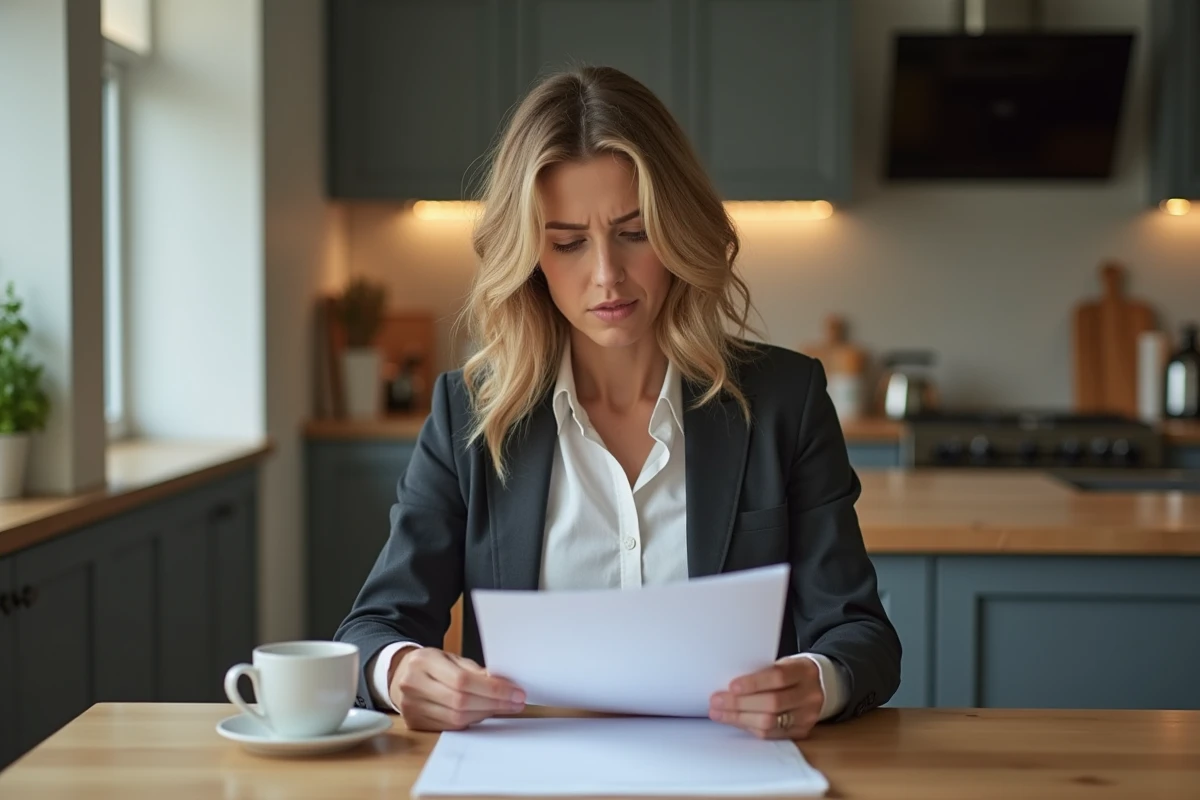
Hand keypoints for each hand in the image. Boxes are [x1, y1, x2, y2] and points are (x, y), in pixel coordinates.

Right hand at [389, 647, 525, 730]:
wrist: (400, 674)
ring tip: (503, 707)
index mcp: (424, 661)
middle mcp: (413, 684)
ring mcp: (412, 706)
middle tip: (515, 702)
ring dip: (485, 714)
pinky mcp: (415, 723)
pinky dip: (470, 721)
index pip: (463, 680)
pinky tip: (483, 713)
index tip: (515, 692)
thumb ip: (474, 670)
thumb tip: (504, 684)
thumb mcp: (450, 657)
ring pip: (456, 718)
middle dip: (494, 703)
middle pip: (460, 701)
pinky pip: (450, 727)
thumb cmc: (430, 664)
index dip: (493, 689)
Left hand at [709, 657, 824, 738]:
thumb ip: (761, 671)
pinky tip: (735, 721)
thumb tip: (727, 684)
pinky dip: (750, 727)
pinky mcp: (802, 731)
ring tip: (719, 713)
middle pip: (773, 703)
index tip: (731, 686)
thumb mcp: (782, 663)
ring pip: (770, 722)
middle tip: (716, 701)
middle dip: (740, 704)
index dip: (754, 683)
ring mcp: (807, 716)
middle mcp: (809, 695)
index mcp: (804, 671)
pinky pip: (772, 734)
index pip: (779, 677)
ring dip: (740, 718)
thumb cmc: (791, 672)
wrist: (820, 685)